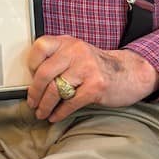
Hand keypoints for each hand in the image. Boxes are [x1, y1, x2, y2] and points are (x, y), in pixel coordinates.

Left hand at [27, 35, 158, 122]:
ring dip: (45, 105)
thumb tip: (32, 80)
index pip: (40, 47)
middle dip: (35, 92)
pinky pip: (71, 102)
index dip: (31, 64)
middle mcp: (76, 51)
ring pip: (56, 89)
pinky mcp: (96, 85)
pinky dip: (60, 112)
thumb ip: (57, 59)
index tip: (29, 78)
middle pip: (45, 72)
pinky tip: (55, 116)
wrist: (128, 72)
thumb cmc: (96, 66)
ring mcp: (87, 67)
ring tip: (41, 113)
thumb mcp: (76, 53)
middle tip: (32, 102)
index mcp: (68, 41)